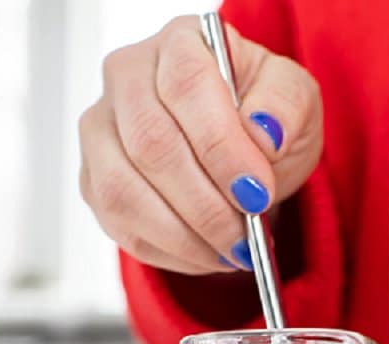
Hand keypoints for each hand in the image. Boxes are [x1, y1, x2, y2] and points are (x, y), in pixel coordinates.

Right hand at [79, 16, 323, 274]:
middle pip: (151, 145)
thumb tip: (264, 133)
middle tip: (246, 237)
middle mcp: (126, 78)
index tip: (256, 192)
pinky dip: (169, 251)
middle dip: (206, 204)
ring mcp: (101, 131)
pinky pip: (120, 225)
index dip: (221, 148)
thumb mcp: (296, 99)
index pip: (187, 88)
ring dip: (184, 235)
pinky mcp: (93, 181)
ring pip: (124, 192)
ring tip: (230, 251)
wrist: (240, 147)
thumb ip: (285, 106)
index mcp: (179, 43)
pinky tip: (207, 254)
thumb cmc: (262, 116)